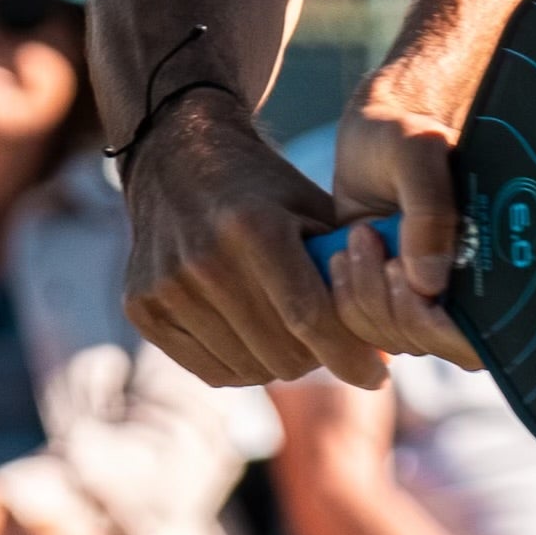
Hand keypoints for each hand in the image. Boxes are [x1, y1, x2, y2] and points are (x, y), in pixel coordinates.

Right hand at [123, 91, 394, 393]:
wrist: (176, 158)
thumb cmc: (262, 187)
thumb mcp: (312, 207)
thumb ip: (349, 264)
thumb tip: (393, 336)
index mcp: (253, 228)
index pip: (309, 318)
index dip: (349, 356)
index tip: (377, 376)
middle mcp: (204, 260)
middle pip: (280, 353)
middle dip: (317, 357)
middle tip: (328, 342)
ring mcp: (167, 286)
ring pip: (248, 369)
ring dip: (279, 362)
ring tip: (289, 333)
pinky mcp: (142, 308)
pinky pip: (211, 370)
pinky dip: (242, 364)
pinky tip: (252, 335)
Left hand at [324, 92, 484, 375]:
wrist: (373, 133)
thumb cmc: (403, 133)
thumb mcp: (418, 154)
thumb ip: (429, 213)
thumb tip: (429, 286)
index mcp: (495, 261)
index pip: (481, 335)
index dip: (439, 325)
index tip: (400, 270)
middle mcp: (466, 289)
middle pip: (434, 343)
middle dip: (391, 303)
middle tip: (366, 239)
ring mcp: (427, 298)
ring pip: (396, 339)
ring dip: (364, 296)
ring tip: (356, 236)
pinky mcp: (390, 298)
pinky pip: (367, 329)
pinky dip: (346, 298)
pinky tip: (341, 253)